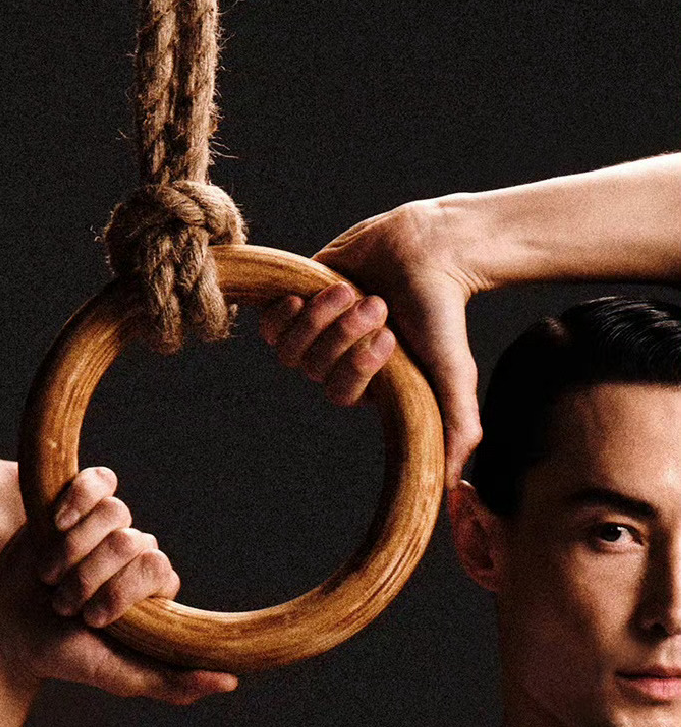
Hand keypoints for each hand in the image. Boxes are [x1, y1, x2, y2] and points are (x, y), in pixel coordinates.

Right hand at [0, 470, 234, 702]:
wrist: (7, 636)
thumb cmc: (64, 658)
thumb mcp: (119, 677)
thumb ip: (172, 683)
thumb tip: (230, 681)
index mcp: (153, 592)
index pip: (158, 568)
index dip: (122, 591)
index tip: (91, 620)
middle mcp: (134, 556)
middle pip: (134, 541)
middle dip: (91, 576)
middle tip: (64, 605)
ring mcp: (107, 529)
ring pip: (114, 513)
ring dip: (75, 548)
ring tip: (49, 576)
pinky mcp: (78, 504)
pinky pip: (99, 482)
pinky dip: (78, 499)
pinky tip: (56, 522)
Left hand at [260, 199, 483, 481]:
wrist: (429, 245)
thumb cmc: (442, 309)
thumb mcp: (454, 371)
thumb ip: (457, 424)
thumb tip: (454, 480)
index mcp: (364, 382)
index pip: (341, 395)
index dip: (356, 369)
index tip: (389, 339)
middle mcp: (335, 361)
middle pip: (313, 369)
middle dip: (341, 335)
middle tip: (375, 304)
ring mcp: (314, 332)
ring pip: (290, 347)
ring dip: (318, 317)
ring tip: (350, 289)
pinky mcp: (296, 300)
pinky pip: (269, 326)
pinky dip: (282, 312)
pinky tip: (303, 295)